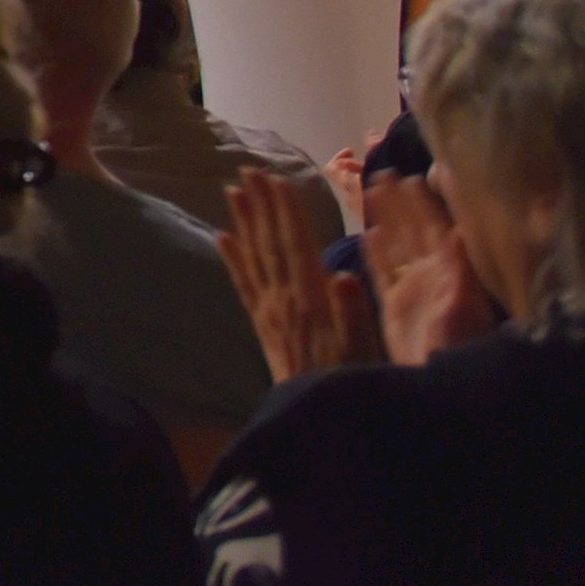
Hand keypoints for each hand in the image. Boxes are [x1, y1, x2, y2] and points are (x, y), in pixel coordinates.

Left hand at [219, 167, 379, 380]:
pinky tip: (222, 238)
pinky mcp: (262, 323)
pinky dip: (232, 259)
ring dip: (244, 222)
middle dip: (262, 205)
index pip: (296, 245)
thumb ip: (353, 312)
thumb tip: (344, 275)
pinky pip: (243, 285)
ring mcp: (269, 309)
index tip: (278, 181)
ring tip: (233, 191)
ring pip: (254, 256)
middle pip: (271, 243)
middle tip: (249, 170)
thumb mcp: (362, 349)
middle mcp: (284, 298)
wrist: (316, 415)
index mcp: (311, 299)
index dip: (287, 212)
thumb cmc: (350, 379)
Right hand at [362, 172, 498, 363]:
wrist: (442, 384)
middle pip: (412, 228)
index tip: (409, 176)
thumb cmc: (459, 345)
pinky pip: (384, 272)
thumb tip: (455, 229)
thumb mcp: (464, 305)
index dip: (423, 202)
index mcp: (449, 270)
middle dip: (399, 201)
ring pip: (396, 244)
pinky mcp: (397, 306)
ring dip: (385, 218)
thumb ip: (459, 268)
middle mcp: (432, 273)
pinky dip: (376, 253)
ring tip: (370, 191)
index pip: (434, 226)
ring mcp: (414, 289)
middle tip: (382, 172)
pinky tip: (368, 235)